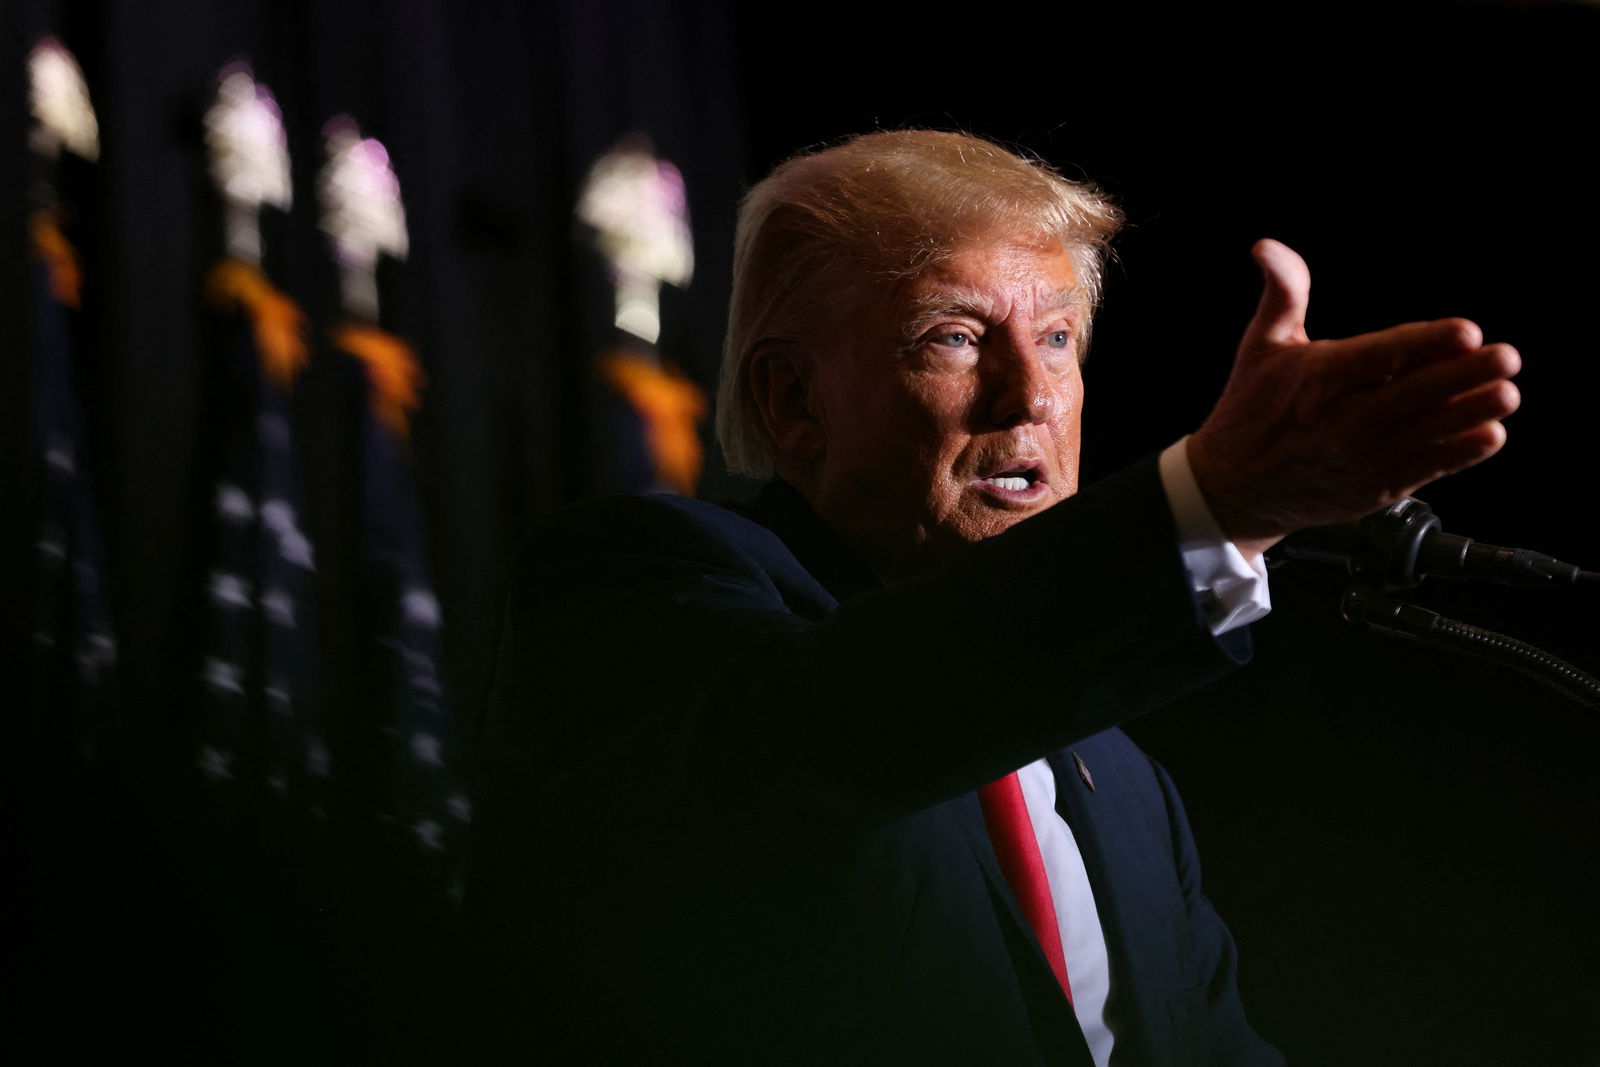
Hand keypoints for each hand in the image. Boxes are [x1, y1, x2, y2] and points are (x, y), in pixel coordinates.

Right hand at [1187, 239, 1520, 558]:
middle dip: (1464, 375)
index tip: (1466, 332)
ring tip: (1505, 394)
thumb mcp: (1260, 346)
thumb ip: (1283, 292)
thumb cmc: (1250, 411)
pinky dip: (1460, 451)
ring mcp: (1362, 457)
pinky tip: (1488, 434)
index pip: (1381, 356)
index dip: (1426, 344)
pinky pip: (1427, 467)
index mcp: (1317, 379)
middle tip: (1506, 356)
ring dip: (1472, 412)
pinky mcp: (1376, 487)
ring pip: (1428, 432)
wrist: (1234, 489)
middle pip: (1413, 394)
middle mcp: (1342, 420)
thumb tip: (1267, 247)